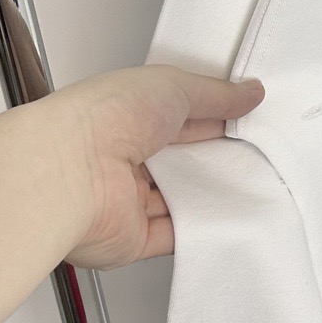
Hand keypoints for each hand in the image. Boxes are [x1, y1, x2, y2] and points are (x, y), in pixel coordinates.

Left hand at [58, 66, 264, 268]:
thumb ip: (216, 93)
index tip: (246, 118)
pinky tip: (226, 218)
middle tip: (253, 151)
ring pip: (178, 199)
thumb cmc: (103, 118)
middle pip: (178, 159)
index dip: (212, 116)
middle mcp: (120, 157)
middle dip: (214, 155)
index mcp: (123, 115)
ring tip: (249, 182)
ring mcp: (125, 199)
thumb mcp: (173, 85)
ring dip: (209, 193)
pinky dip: (200, 230)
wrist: (68, 173)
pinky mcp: (132, 237)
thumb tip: (249, 93)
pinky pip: (174, 236)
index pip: (176, 116)